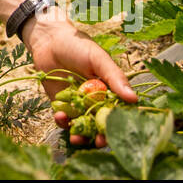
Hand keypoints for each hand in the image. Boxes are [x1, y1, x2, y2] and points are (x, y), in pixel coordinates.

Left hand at [23, 9, 137, 148]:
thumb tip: (134, 99)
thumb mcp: (98, 59)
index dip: (119, 124)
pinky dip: (63, 122)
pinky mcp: (61, 105)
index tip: (117, 132)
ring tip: (76, 138)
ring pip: (83, 126)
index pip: (118, 111)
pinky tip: (60, 116)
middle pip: (100, 124)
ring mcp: (78, 104)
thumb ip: (114, 77)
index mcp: (109, 90)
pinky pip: (64, 120)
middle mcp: (95, 100)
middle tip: (98, 142)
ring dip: (80, 135)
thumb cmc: (77, 45)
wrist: (48, 40)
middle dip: (100, 136)